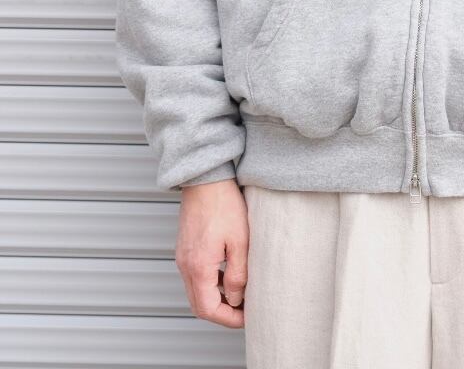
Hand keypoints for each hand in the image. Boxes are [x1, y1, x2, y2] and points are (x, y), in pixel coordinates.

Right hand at [175, 178, 248, 327]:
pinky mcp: (185, 248)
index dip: (228, 319)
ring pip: (196, 292)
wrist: (206, 179)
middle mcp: (185, 265)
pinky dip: (210, 284)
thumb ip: (238, 275)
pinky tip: (227, 274)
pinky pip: (194, 276)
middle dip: (222, 313)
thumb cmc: (224, 205)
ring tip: (240, 293)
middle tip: (243, 310)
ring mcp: (182, 256)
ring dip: (216, 298)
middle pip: (199, 305)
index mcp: (198, 267)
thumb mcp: (240, 241)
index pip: (208, 309)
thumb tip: (236, 299)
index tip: (247, 317)